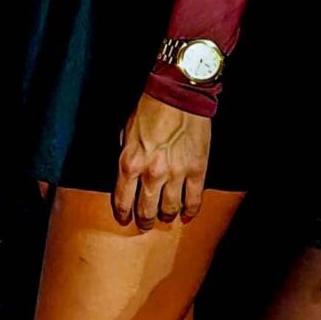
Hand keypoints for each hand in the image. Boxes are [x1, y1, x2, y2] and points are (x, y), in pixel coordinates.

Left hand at [113, 94, 211, 228]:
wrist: (177, 95)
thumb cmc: (148, 110)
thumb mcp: (125, 134)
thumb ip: (126, 158)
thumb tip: (128, 177)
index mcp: (130, 164)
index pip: (123, 201)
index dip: (123, 215)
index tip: (125, 220)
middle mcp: (152, 173)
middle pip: (147, 210)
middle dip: (145, 220)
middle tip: (145, 224)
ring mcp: (176, 173)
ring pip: (170, 209)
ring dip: (166, 217)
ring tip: (165, 218)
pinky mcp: (197, 170)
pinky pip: (194, 199)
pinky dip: (190, 211)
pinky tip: (187, 216)